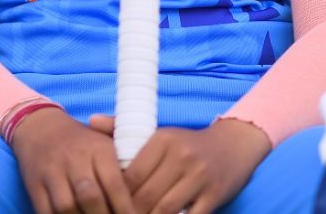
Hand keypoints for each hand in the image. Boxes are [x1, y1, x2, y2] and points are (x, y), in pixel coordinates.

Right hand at [11, 107, 135, 213]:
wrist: (41, 128)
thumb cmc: (82, 143)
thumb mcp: (105, 143)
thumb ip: (124, 163)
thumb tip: (145, 193)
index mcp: (98, 149)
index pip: (115, 183)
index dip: (125, 207)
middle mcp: (75, 159)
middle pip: (90, 196)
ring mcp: (52, 172)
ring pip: (66, 206)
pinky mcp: (35, 184)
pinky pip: (46, 210)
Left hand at [92, 116, 271, 213]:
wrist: (234, 145)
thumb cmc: (188, 144)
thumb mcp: (159, 133)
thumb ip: (123, 129)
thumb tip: (91, 120)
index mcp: (164, 139)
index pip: (131, 175)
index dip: (117, 195)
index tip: (109, 203)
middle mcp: (181, 156)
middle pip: (145, 195)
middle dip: (130, 212)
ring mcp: (199, 176)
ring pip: (164, 209)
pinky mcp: (214, 195)